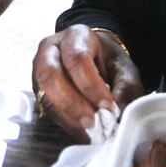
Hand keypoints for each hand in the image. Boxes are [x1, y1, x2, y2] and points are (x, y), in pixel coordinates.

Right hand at [31, 25, 143, 140]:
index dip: (91, 85)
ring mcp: (40, 68)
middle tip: (92, 122)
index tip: (107, 105)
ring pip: (44, 92)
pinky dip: (64, 121)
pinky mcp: (38, 88)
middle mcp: (51, 48)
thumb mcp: (125, 68)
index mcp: (76, 36)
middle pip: (51, 74)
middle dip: (72, 103)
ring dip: (66, 114)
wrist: (96, 59)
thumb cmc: (109, 62)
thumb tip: (119, 110)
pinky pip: (45, 106)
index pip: (77, 59)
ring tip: (88, 129)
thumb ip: (126, 87)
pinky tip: (81, 130)